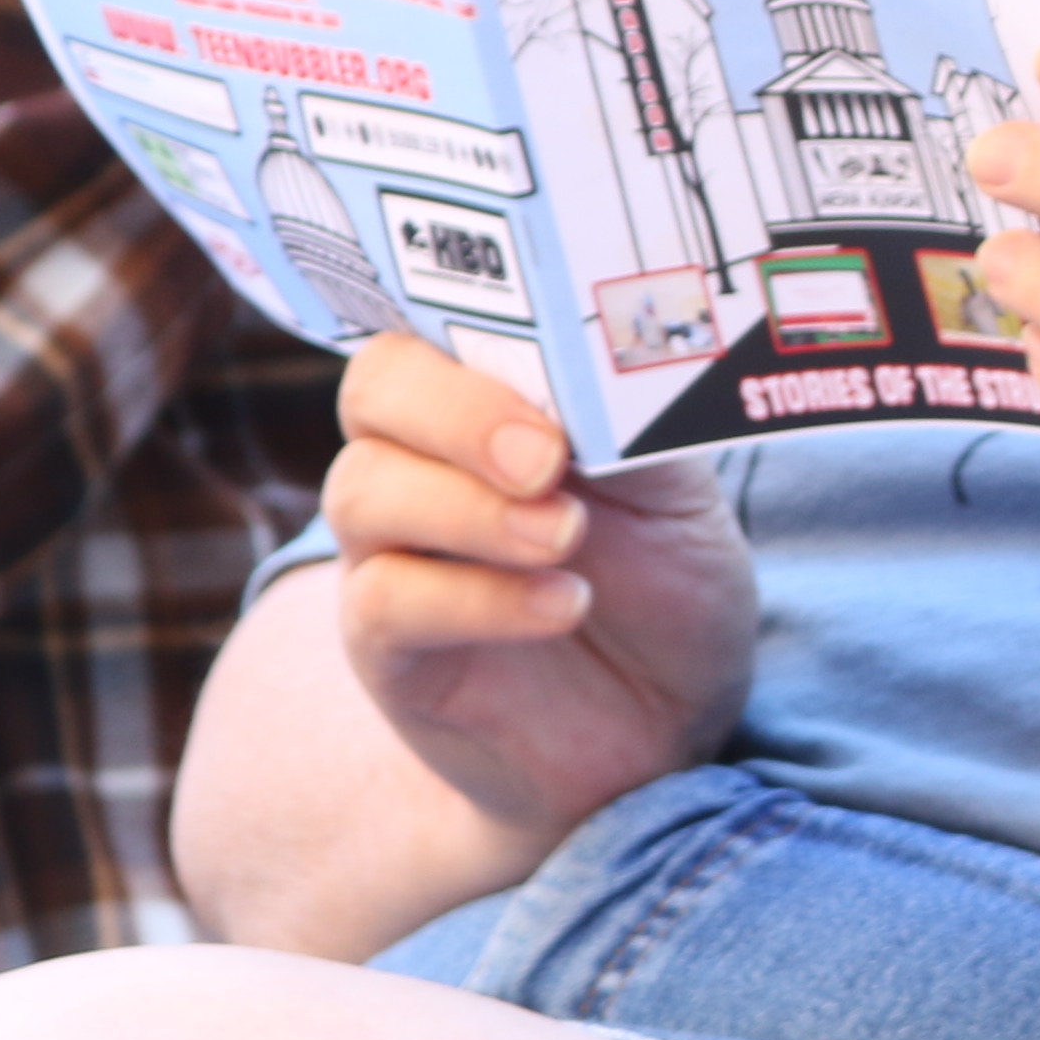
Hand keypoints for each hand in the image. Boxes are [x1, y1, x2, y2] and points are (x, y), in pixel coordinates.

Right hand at [325, 334, 755, 848]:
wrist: (668, 723)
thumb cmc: (668, 581)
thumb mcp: (675, 487)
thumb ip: (629, 420)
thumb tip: (601, 361)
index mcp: (485, 397)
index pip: (428, 320)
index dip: (458, 315)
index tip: (543, 347)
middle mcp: (421, 461)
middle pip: (376, 390)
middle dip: (458, 412)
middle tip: (547, 457)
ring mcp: (393, 554)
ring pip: (364, 492)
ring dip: (470, 509)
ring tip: (566, 537)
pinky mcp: (390, 652)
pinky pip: (386, 603)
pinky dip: (477, 599)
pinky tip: (564, 603)